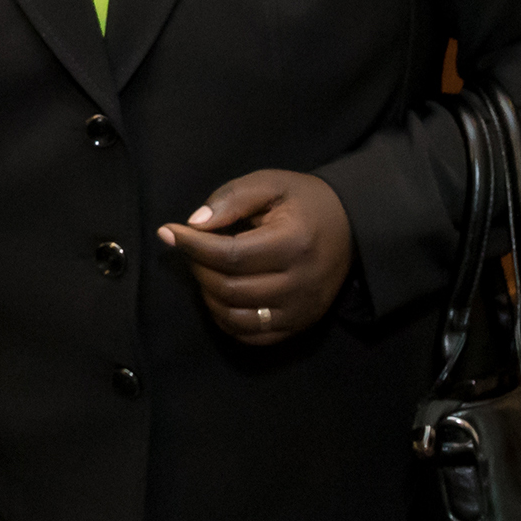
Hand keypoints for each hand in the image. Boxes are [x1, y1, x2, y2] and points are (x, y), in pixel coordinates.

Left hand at [159, 170, 352, 345]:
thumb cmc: (304, 202)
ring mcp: (301, 310)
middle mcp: (300, 283)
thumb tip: (194, 223)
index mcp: (294, 243)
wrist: (351, 227)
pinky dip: (226, 320)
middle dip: (198, 267)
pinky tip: (219, 295)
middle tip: (191, 248)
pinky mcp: (300, 325)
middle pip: (229, 288)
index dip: (193, 246)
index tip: (168, 232)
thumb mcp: (270, 184)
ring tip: (206, 269)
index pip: (230, 255)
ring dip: (208, 295)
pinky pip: (252, 336)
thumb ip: (232, 199)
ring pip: (236, 317)